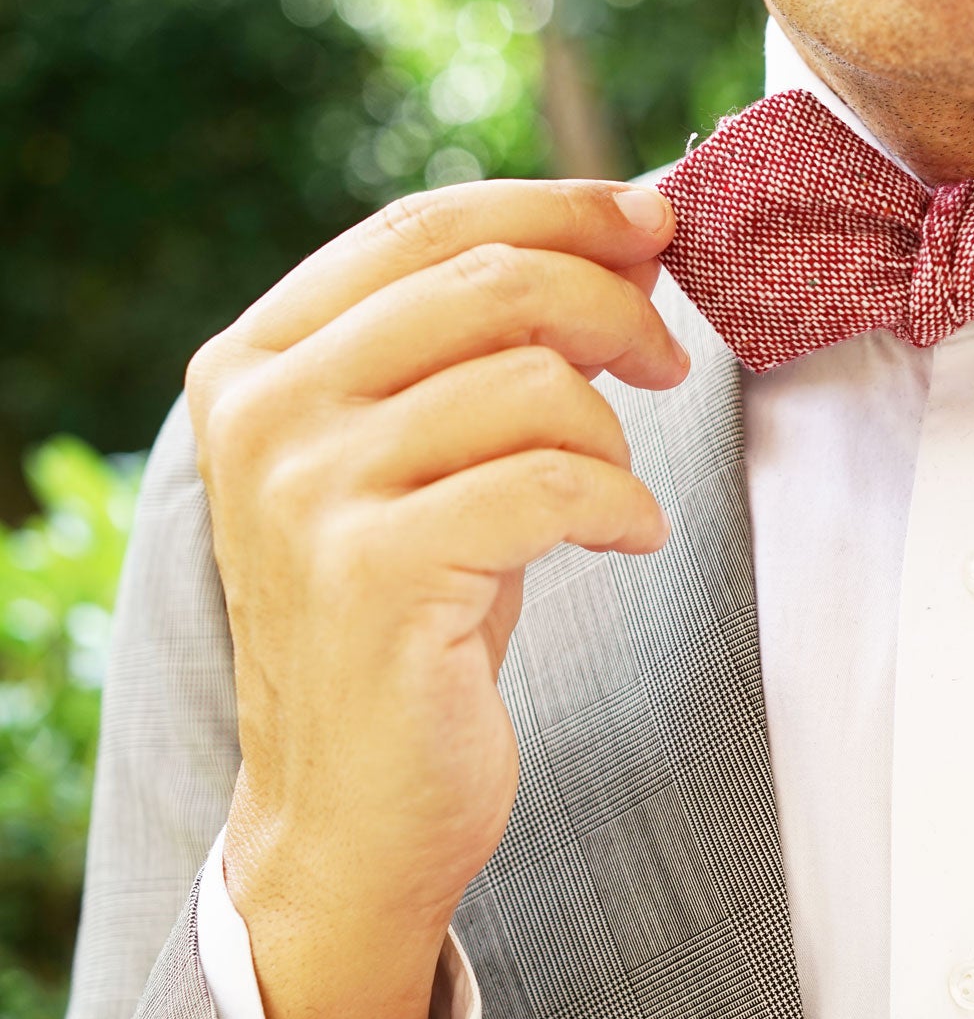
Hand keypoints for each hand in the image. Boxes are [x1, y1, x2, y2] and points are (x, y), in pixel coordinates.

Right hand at [185, 178, 685, 1018]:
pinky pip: (553, 483)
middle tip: (671, 358)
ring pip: (529, 379)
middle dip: (611, 301)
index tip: (652, 222)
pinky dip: (621, 503)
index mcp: (258, 361)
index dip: (553, 206)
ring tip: (619, 489)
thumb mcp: (427, 463)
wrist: (351, 812)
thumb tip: (623, 238)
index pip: (420, 226)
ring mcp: (308, 492)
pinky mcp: (376, 574)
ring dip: (615, 428)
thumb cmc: (412, 624)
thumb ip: (482, 351)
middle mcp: (265, 411)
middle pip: (484, 279)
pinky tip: (629, 537)